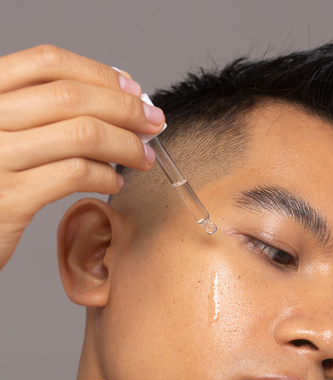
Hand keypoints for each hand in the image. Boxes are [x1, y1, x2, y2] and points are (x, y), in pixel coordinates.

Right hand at [0, 45, 164, 269]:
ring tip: (142, 157)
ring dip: (124, 144)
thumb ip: (39, 113)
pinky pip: (74, 175)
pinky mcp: (11, 199)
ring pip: (81, 134)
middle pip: (71, 96)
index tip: (132, 89)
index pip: (47, 62)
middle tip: (153, 123)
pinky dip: (104, 176)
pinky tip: (113, 183)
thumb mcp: (2, 135)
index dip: (97, 72)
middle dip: (124, 108)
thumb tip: (109, 94)